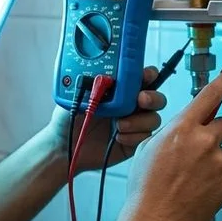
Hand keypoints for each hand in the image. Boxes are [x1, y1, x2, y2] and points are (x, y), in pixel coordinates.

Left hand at [45, 67, 167, 171]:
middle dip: (152, 97)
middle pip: (156, 97)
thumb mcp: (80, 94)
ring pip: (153, 118)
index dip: (148, 75)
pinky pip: (146, 136)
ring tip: (119, 125)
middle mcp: (130, 104)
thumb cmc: (69, 117)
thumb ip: (97, 82)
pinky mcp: (133, 141)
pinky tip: (118, 137)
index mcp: (120, 89)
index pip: (142, 77)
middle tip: (141, 100)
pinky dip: (134, 136)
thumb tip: (109, 75)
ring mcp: (133, 123)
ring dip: (139, 121)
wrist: (65, 145)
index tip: (144, 76)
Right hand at [124, 68, 221, 220]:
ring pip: (221, 153)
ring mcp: (219, 161)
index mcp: (183, 127)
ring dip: (210, 161)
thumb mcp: (150, 147)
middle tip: (198, 150)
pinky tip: (196, 189)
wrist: (155, 218)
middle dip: (214, 133)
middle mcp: (205, 140)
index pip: (210, 96)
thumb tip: (186, 129)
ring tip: (189, 179)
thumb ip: (173, 132)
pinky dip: (214, 180)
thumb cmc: (147, 186)